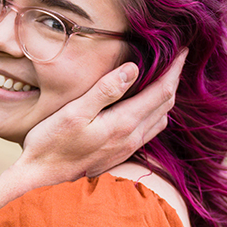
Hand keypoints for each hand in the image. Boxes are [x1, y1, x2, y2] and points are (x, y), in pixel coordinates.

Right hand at [0, 50, 184, 213]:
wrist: (41, 177)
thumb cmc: (51, 143)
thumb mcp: (74, 112)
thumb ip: (105, 91)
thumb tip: (133, 70)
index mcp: (124, 123)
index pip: (161, 92)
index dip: (175, 69)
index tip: (185, 49)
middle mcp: (132, 137)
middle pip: (166, 104)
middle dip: (175, 79)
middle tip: (179, 57)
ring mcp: (128, 148)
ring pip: (160, 119)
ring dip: (166, 97)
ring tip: (165, 77)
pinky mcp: (121, 153)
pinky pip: (150, 130)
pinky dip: (156, 112)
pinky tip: (146, 104)